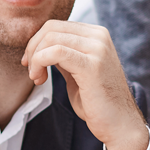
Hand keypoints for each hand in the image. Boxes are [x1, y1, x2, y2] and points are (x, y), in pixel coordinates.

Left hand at [22, 21, 146, 149]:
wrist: (118, 124)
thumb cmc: (97, 102)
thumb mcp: (77, 70)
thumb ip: (64, 54)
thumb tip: (39, 45)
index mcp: (96, 34)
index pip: (56, 25)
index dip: (36, 42)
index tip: (30, 63)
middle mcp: (99, 36)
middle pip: (51, 28)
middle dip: (33, 48)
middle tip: (31, 72)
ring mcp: (98, 49)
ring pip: (51, 38)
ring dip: (35, 58)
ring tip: (36, 78)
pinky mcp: (92, 65)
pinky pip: (56, 52)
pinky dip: (40, 63)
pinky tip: (40, 79)